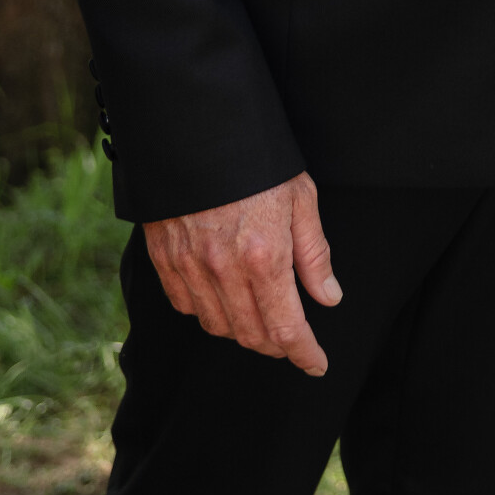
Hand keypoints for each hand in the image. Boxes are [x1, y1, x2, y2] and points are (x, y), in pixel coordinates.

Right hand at [144, 172, 340, 375]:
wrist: (197, 130)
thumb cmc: (258, 162)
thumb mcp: (301, 198)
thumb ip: (314, 254)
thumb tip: (329, 297)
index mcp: (264, 256)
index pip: (286, 328)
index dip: (304, 353)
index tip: (317, 364)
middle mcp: (224, 270)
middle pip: (252, 335)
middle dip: (277, 346)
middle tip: (294, 341)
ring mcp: (190, 267)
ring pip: (218, 326)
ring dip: (244, 333)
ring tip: (262, 321)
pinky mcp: (165, 259)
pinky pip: (187, 306)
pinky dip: (209, 313)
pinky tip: (225, 301)